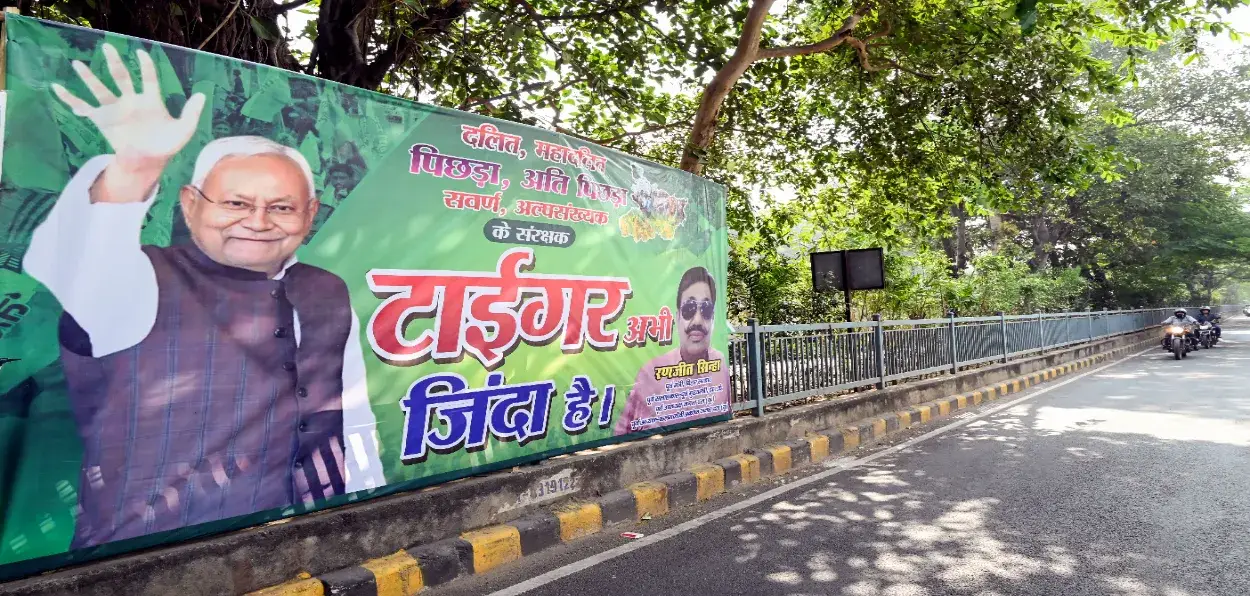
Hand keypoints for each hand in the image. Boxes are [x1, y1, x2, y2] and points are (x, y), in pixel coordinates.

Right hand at [52, 44, 205, 202]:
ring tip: (76, 64)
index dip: (146, 66)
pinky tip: (57, 88)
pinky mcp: (103, 120)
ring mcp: (116, 110)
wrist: (147, 163)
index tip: (142, 53)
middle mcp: (131, 101)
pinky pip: (83, 107)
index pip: (149, 78)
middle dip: (115, 63)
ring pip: (100, 89)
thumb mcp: (183, 131)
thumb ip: (192, 113)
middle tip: (108, 47)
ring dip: (88, 77)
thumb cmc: (166, 145)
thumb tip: (202, 94)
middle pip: (122, 77)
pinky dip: (70, 99)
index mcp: (151, 100)